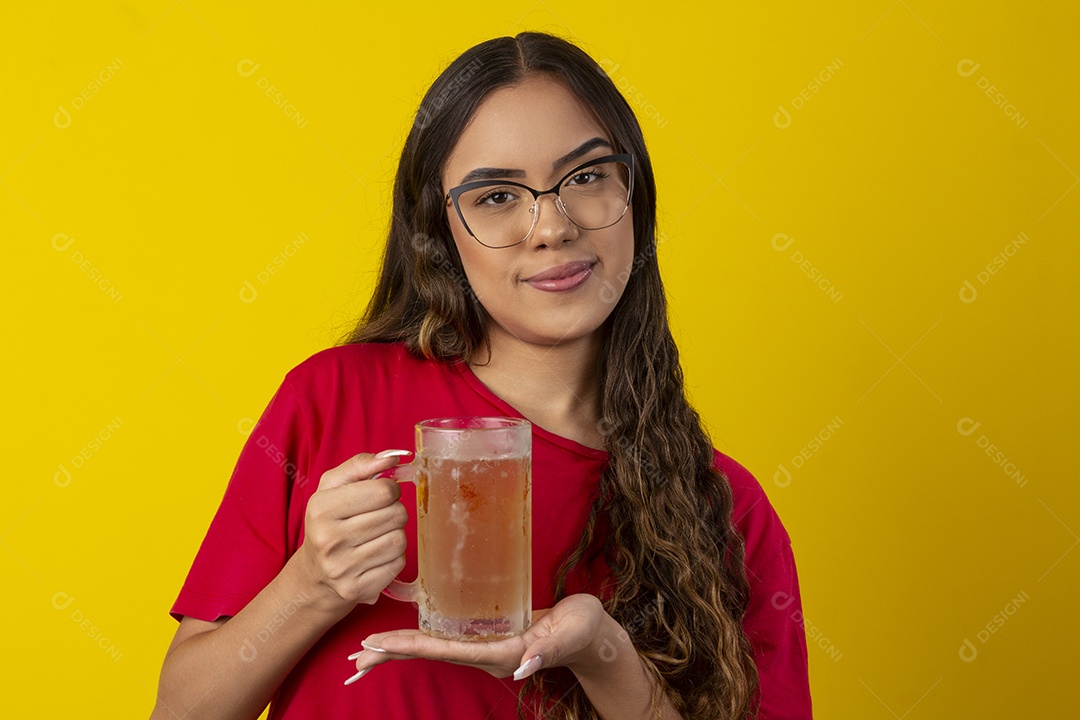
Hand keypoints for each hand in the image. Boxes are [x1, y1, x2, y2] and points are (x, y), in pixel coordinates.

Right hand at [294, 451, 411, 611]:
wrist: (315, 576)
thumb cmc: (328, 523)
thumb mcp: (332, 488)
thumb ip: (360, 465)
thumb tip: (393, 457)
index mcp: (321, 509)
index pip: (383, 490)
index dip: (390, 489)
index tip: (383, 494)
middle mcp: (329, 540)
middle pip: (396, 514)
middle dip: (394, 511)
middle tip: (380, 516)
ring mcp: (343, 568)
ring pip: (400, 540)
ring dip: (395, 534)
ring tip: (378, 536)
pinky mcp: (358, 590)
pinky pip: (398, 564)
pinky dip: (394, 558)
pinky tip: (377, 556)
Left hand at [343, 593, 606, 684]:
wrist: (590, 637)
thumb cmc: (582, 630)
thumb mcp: (569, 633)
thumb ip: (547, 650)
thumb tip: (522, 666)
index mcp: (498, 654)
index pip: (443, 650)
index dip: (407, 645)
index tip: (374, 643)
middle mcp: (484, 655)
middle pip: (428, 654)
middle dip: (390, 654)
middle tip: (353, 657)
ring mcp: (483, 648)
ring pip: (431, 648)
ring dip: (398, 649)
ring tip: (364, 651)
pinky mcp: (485, 637)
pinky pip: (443, 639)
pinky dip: (417, 638)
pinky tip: (402, 635)